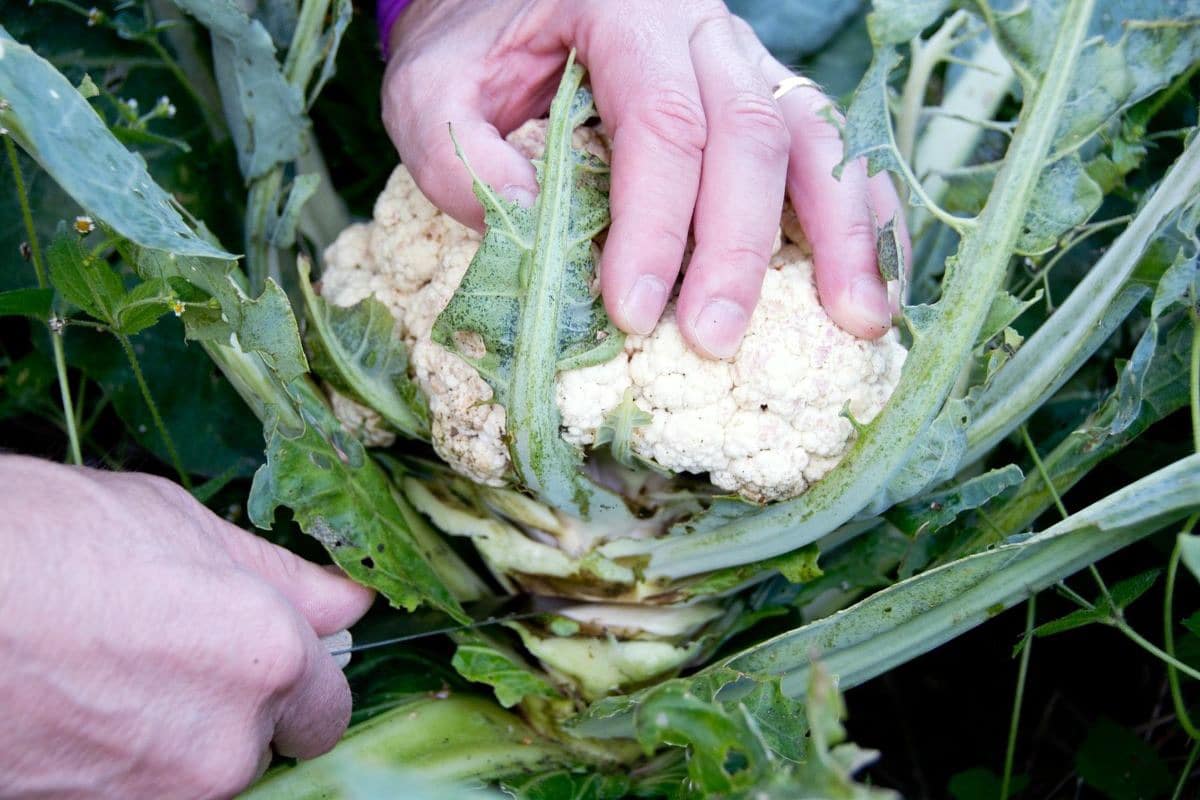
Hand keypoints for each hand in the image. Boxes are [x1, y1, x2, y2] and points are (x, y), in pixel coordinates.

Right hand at [0, 457, 373, 797]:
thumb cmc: (49, 541)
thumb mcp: (183, 527)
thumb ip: (284, 579)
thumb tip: (351, 603)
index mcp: (268, 659)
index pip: (330, 705)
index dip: (305, 676)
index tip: (281, 653)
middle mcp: (227, 744)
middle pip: (268, 746)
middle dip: (246, 709)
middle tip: (184, 654)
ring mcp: (159, 795)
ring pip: (204, 771)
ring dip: (183, 734)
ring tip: (118, 672)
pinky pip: (146, 790)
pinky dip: (130, 757)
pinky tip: (86, 706)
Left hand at [381, 0, 907, 358]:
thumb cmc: (472, 47)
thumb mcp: (432, 91)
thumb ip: (463, 159)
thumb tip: (538, 240)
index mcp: (626, 9)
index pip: (661, 123)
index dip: (655, 224)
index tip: (636, 312)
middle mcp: (703, 27)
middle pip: (751, 132)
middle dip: (738, 247)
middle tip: (715, 340)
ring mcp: (746, 57)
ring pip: (816, 136)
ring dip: (840, 234)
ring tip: (856, 321)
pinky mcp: (765, 94)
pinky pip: (830, 148)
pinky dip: (860, 213)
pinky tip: (874, 277)